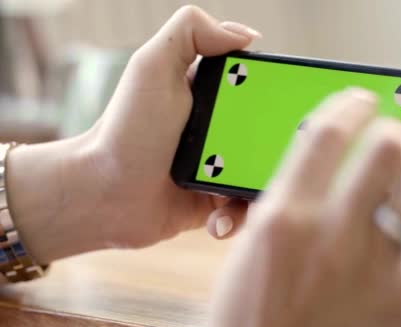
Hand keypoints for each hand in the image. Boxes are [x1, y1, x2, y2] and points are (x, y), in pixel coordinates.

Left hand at [5, 6, 261, 263]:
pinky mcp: (216, 202)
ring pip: (264, 176)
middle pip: (272, 136)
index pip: (263, 90)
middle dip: (280, 153)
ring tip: (245, 200)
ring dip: (261, 191)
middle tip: (279, 164)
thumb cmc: (126, 130)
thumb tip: (249, 35)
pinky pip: (244, 209)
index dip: (281, 97)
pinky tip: (219, 220)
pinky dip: (238, 217)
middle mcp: (221, 129)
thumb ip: (191, 31)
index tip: (296, 110)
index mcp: (212, 95)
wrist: (103, 193)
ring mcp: (220, 167)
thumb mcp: (152, 66)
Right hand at [208, 89, 400, 326]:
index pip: (326, 132)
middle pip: (389, 146)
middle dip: (396, 136)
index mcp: (285, 214)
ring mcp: (372, 266)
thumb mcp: (250, 249)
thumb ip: (285, 204)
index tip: (362, 101)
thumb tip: (320, 170)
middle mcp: (332, 231)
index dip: (350, 105)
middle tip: (395, 146)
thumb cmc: (249, 318)